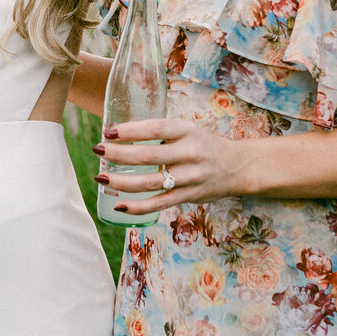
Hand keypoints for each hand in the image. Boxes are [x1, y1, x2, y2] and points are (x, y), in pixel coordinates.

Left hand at [95, 118, 252, 212]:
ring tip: (101, 178)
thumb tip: (119, 134)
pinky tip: (119, 205)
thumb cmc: (204, 144)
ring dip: (122, 182)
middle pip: (148, 156)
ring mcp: (190, 177)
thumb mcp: (187, 129)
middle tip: (97, 150)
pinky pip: (160, 203)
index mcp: (187, 131)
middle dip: (119, 154)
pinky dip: (138, 207)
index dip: (131, 130)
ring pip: (150, 182)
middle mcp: (189, 153)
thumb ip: (161, 132)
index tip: (109, 131)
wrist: (238, 167)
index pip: (156, 128)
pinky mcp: (189, 196)